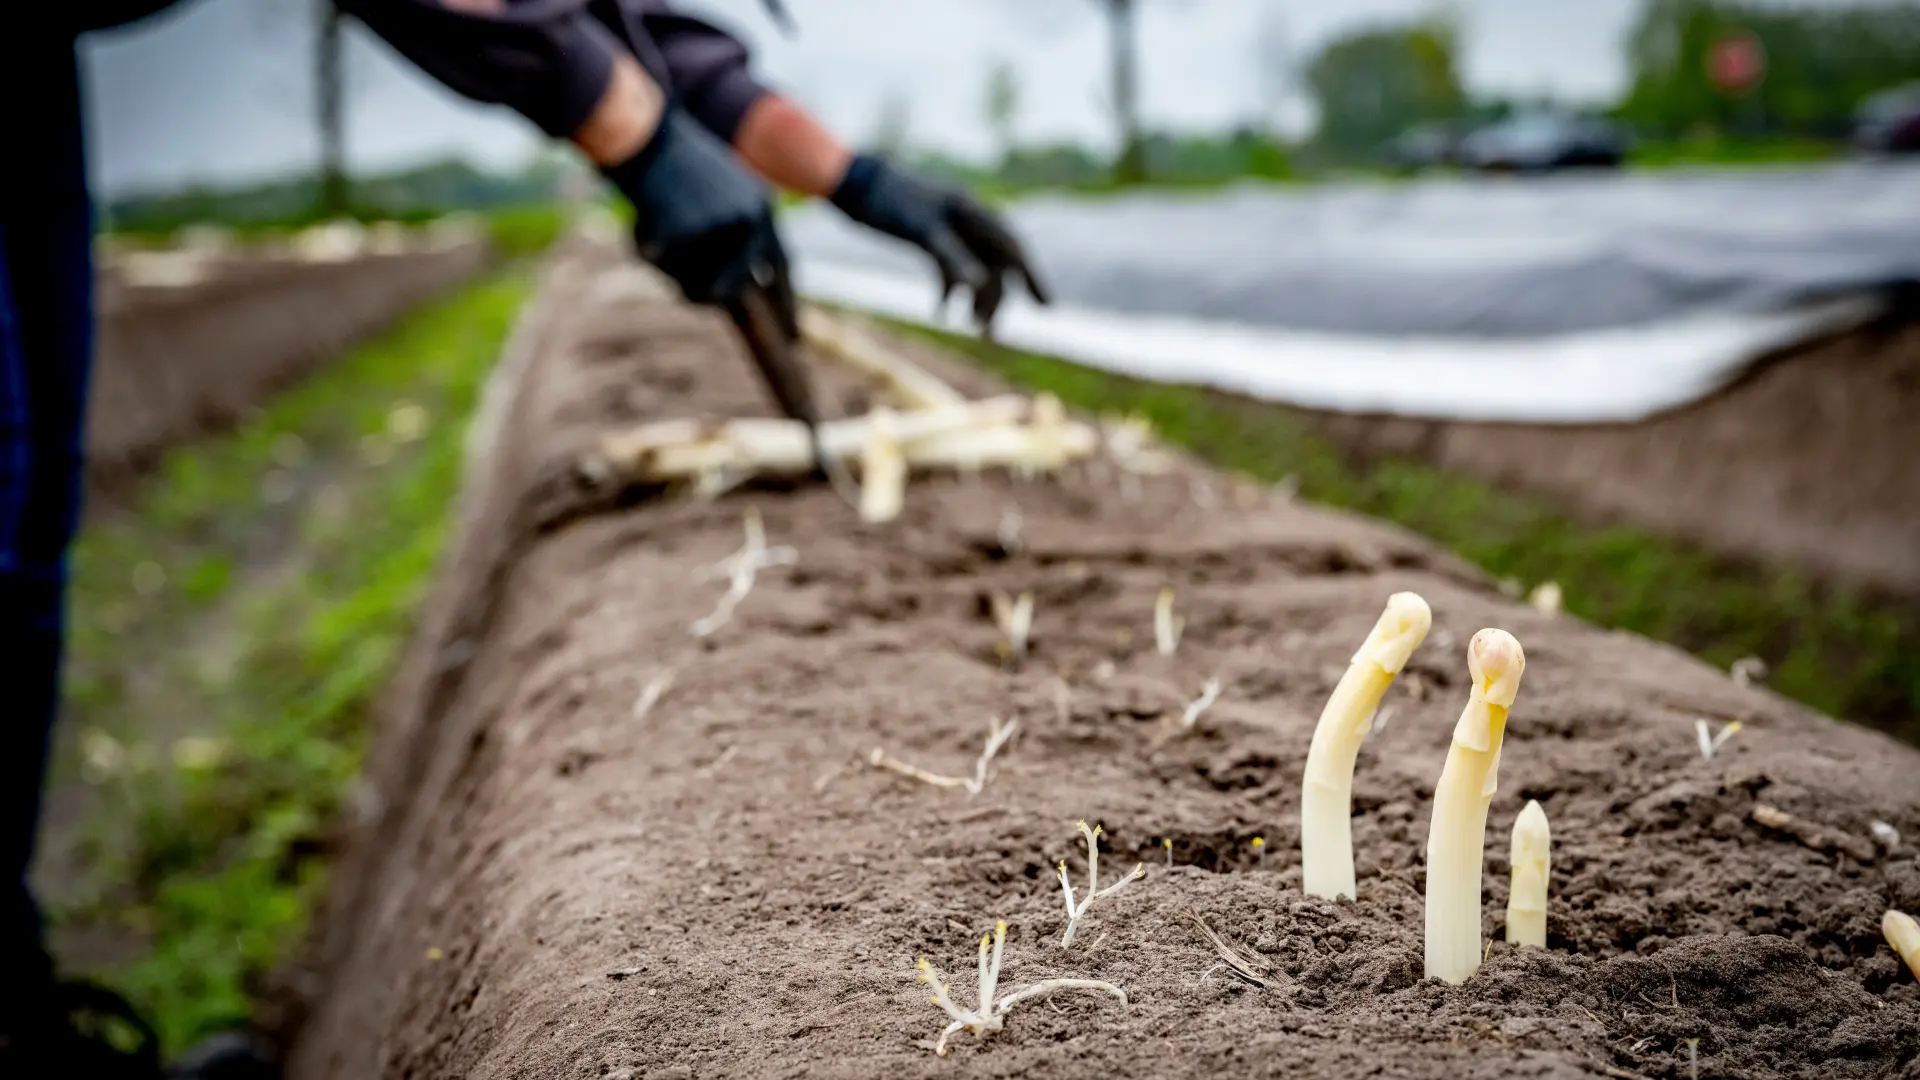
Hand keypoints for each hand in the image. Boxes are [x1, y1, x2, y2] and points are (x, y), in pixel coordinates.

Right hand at [601, 104, 795, 323]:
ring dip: (672, 272)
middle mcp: (749, 221)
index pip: (783, 268)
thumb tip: (734, 292)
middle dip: (702, 290)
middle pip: (731, 288)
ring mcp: (719, 228)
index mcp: (763, 209)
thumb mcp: (721, 196)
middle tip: (681, 284)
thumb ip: (734, 238)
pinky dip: (647, 251)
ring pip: (697, 285)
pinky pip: (665, 268)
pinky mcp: (688, 234)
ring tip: (658, 237)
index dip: (787, 306)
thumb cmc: (677, 166)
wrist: (646, 136)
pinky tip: (644, 223)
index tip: (793, 337)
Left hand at [830, 154, 1049, 333]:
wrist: (853, 182)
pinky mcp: (930, 235)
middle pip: (994, 264)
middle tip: (992, 336)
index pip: (1013, 248)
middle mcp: (967, 219)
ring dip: (973, 299)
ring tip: (970, 330)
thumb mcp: (921, 232)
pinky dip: (950, 289)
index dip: (1031, 278)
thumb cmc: (889, 202)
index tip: (1045, 309)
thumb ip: (951, 257)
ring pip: (973, 268)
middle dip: (997, 300)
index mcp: (973, 212)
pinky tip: (942, 313)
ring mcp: (949, 227)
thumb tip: (977, 288)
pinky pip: (950, 267)